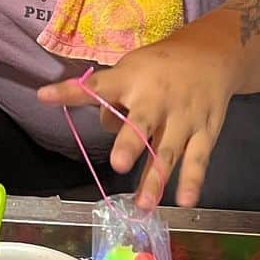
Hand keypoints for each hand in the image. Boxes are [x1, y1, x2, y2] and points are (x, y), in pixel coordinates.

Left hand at [37, 35, 237, 209]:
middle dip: (131, 144)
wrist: (213, 55)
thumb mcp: (132, 69)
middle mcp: (156, 100)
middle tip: (119, 164)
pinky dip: (192, 181)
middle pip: (142, 124)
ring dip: (156, 178)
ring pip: (168, 151)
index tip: (46, 96)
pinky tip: (184, 201)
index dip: (71, 92)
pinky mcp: (204, 133)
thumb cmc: (161, 67)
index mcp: (132, 80)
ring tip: (144, 204)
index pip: (97, 87)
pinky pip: (197, 160)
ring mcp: (183, 119)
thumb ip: (114, 98)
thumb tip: (105, 126)